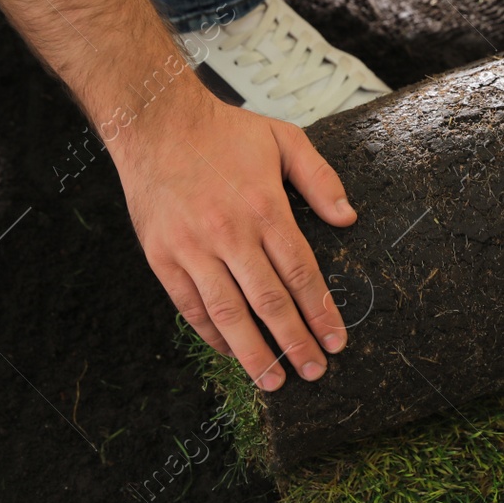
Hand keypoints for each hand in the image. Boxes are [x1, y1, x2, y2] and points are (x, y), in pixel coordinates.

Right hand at [108, 89, 354, 390]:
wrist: (155, 121)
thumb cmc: (222, 131)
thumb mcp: (283, 139)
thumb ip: (320, 179)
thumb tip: (347, 218)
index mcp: (265, 208)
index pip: (301, 273)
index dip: (321, 312)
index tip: (336, 340)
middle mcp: (230, 233)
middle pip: (269, 301)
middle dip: (295, 342)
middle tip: (314, 372)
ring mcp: (192, 248)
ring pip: (228, 313)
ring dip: (253, 352)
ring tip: (274, 381)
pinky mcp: (162, 256)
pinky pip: (189, 306)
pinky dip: (211, 334)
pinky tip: (231, 352)